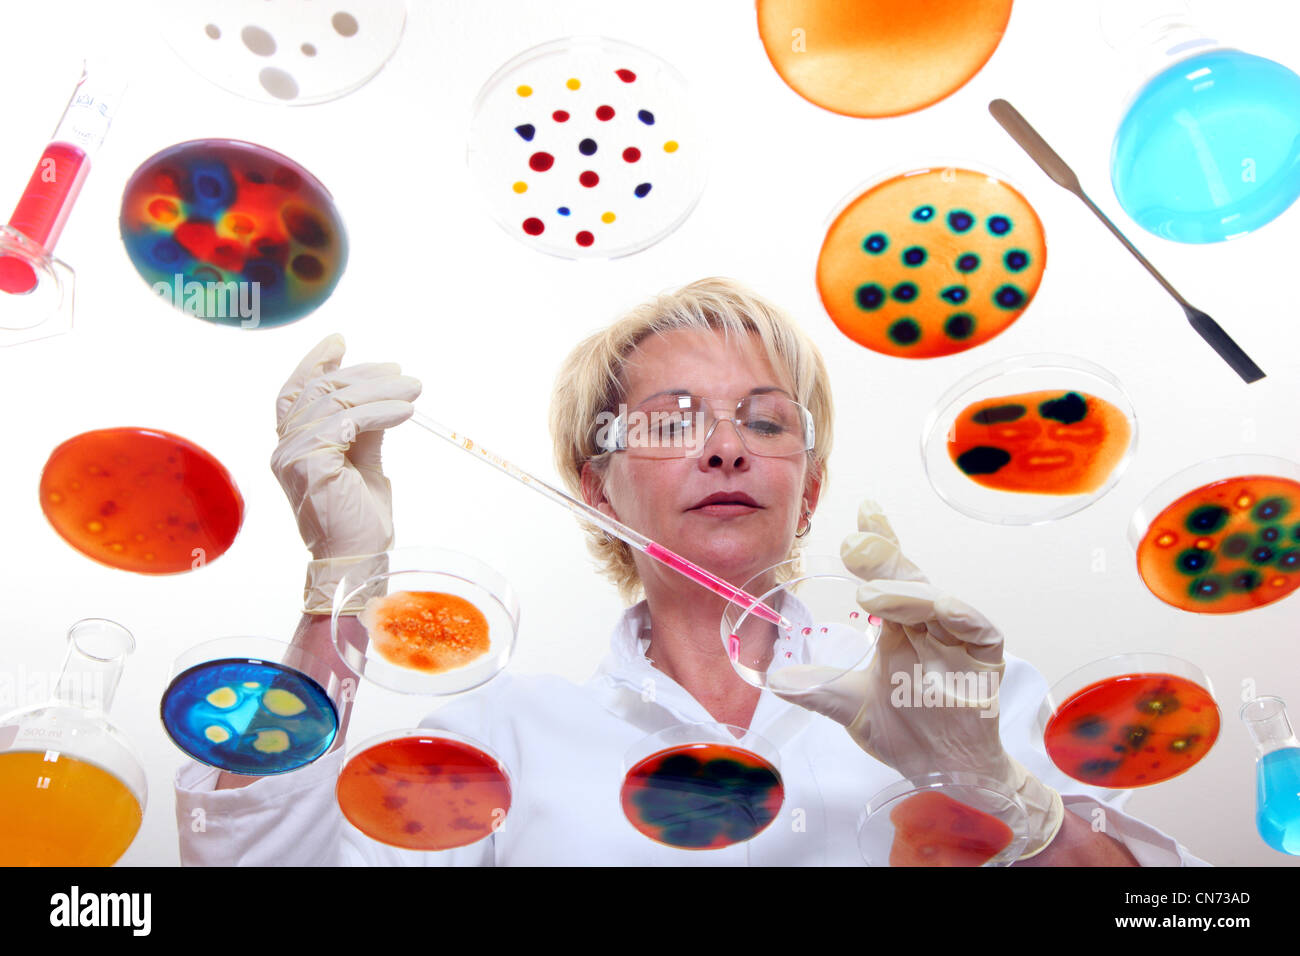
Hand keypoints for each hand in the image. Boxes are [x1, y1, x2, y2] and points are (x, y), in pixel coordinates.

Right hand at [270, 334, 420, 609]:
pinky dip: (381, 411)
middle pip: (320, 390)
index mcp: (294, 445)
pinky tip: (406, 411)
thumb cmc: (360, 520)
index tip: (341, 341)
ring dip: (380, 389)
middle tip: (403, 373)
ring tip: (414, 389)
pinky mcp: (311, 463)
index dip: (315, 362)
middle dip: (364, 374)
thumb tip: (380, 396)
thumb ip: (364, 430)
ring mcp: (293, 455)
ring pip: (334, 400)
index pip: (295, 391)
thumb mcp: (365, 463)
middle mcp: (285, 447)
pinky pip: (347, 421)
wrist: (358, 560)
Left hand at [781, 499, 1063, 856]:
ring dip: (905, 592)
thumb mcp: (849, 706)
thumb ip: (814, 687)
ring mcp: (957, 638)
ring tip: (870, 595)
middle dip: (884, 555)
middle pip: (908, 578)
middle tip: (854, 543)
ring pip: (936, 599)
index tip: (863, 512)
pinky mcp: (985, 657)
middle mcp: (927, 624)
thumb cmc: (906, 732)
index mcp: (898, 626)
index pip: (887, 575)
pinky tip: (936, 606)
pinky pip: (975, 626)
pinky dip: (956, 612)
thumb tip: (769, 678)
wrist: (945, 776)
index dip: (879, 542)